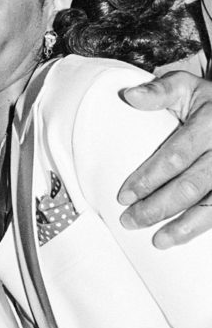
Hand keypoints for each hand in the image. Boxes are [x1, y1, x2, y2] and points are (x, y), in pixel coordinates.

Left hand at [118, 71, 211, 247]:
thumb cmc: (207, 100)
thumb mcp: (186, 86)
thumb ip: (159, 91)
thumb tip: (130, 96)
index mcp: (209, 123)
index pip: (175, 156)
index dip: (149, 178)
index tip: (124, 196)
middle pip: (190, 186)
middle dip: (158, 207)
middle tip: (130, 221)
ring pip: (211, 204)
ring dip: (184, 227)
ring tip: (158, 241)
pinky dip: (203, 227)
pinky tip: (185, 237)